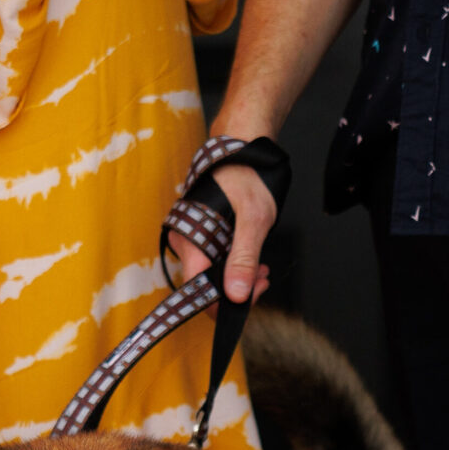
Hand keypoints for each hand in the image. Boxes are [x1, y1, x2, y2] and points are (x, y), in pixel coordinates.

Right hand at [165, 159, 276, 302]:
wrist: (240, 147)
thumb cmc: (245, 176)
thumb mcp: (253, 220)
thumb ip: (244, 259)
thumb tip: (237, 294)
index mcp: (191, 240)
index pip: (197, 289)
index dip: (221, 302)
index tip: (248, 298)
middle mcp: (185, 242)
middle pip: (204, 284)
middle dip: (236, 288)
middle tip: (263, 280)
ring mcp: (192, 239)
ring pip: (211, 274)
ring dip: (238, 277)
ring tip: (262, 269)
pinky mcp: (201, 236)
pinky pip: (213, 260)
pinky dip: (234, 264)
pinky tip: (253, 260)